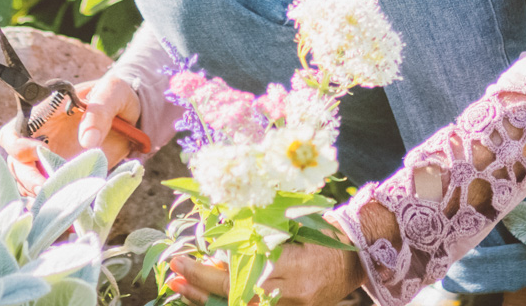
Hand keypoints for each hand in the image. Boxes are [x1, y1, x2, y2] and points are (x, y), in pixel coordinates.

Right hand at [0, 75, 141, 195]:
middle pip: (15, 162)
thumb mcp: (114, 93)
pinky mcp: (64, 175)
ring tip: (59, 201)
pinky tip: (66, 208)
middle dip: (26, 177)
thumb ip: (100, 112)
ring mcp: (51, 160)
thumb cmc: (118, 98)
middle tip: (46, 188)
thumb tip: (88, 141)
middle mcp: (42, 139)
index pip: (14, 131)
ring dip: (37, 193)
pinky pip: (48, 192)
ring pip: (27, 182)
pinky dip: (52, 202)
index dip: (19, 145)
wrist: (133, 117)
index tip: (41, 152)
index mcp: (45, 115)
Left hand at [166, 243, 363, 305]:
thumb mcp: (287, 226)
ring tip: (181, 289)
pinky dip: (227, 303)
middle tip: (173, 276)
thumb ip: (254, 237)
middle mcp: (289, 292)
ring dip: (207, 301)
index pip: (237, 274)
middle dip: (199, 288)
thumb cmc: (319, 233)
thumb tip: (214, 244)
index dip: (205, 271)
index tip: (181, 260)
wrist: (353, 257)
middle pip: (235, 296)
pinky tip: (206, 296)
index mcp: (289, 264)